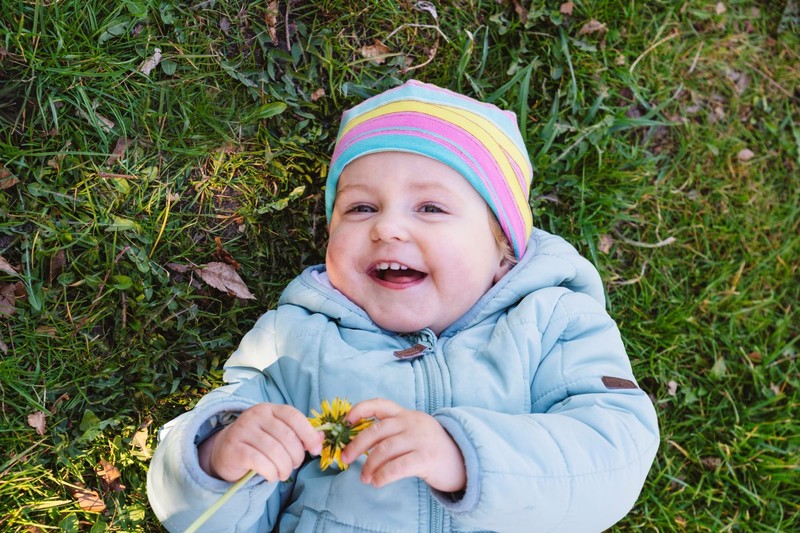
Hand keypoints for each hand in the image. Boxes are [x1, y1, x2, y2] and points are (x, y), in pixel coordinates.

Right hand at [198, 403, 322, 482]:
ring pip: (275, 452)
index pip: (294, 417)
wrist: (225, 451)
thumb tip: (321, 439)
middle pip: (287, 437)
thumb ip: (299, 434)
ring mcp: (242, 430)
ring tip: (283, 473)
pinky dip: (271, 472)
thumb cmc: (259, 443)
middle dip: (296, 456)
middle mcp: (255, 415)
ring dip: (284, 468)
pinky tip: (271, 476)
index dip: (309, 435)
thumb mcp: (279, 434)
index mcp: (270, 408)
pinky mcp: (233, 449)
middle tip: (293, 466)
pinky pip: (260, 462)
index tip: (315, 450)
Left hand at [340, 398, 465, 492]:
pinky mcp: (426, 458)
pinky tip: (377, 482)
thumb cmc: (431, 449)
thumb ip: (393, 432)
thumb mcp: (414, 432)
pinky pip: (397, 467)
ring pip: (384, 450)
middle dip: (356, 445)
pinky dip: (383, 475)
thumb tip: (360, 445)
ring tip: (365, 478)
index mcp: (406, 415)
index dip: (360, 409)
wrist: (464, 461)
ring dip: (369, 465)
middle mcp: (412, 423)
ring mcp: (420, 439)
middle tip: (345, 459)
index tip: (346, 421)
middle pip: (377, 430)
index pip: (380, 404)